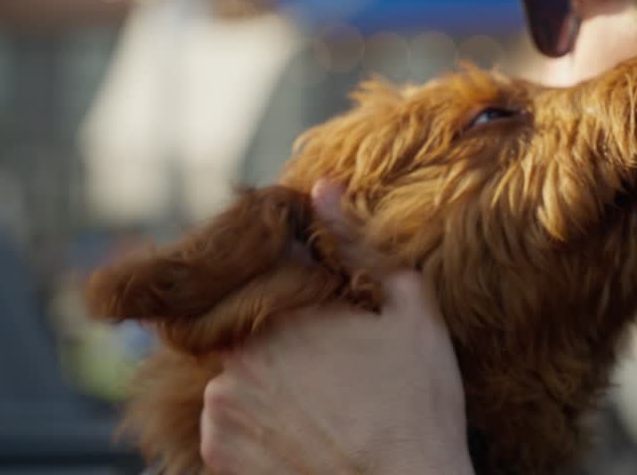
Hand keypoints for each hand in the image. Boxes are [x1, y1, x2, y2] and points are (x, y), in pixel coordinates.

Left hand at [199, 180, 472, 474]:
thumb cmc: (418, 403)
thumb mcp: (408, 312)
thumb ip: (358, 245)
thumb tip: (323, 187)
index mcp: (281, 308)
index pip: (268, 272)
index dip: (295, 286)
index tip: (323, 310)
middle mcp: (237, 353)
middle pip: (248, 324)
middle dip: (281, 335)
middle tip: (328, 363)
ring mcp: (222, 407)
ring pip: (236, 373)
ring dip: (265, 379)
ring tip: (319, 402)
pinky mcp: (218, 454)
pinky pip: (228, 423)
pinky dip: (255, 423)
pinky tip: (301, 432)